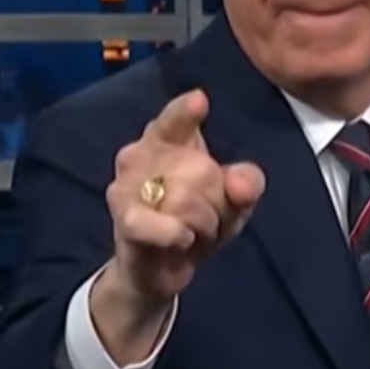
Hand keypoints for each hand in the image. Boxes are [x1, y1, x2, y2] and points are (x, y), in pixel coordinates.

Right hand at [90, 89, 265, 361]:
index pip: (175, 120)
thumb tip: (238, 183)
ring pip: (186, 199)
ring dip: (203, 225)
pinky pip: (162, 225)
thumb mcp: (233, 201)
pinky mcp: (124, 219)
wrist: (160, 268)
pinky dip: (178, 235)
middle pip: (203, 171)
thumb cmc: (196, 221)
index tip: (199, 100)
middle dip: (217, 202)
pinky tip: (181, 239)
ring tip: (190, 232)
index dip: (185, 112)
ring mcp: (126, 186)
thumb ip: (246, 183)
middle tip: (206, 217)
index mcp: (166, 139)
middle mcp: (139, 154)